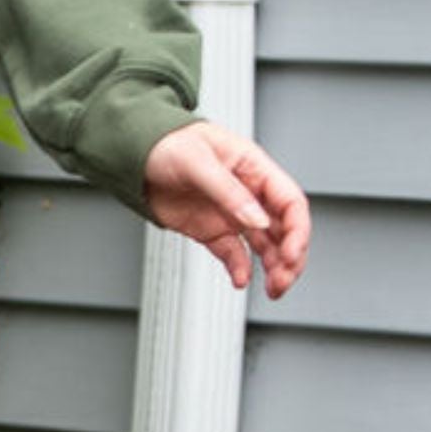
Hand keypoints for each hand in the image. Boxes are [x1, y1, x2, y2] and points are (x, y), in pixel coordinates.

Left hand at [140, 120, 310, 297]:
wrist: (133, 154)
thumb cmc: (166, 142)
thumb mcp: (197, 161)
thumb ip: (228, 191)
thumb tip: (257, 219)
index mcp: (254, 168)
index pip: (290, 201)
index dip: (297, 230)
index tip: (290, 254)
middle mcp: (249, 193)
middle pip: (284, 229)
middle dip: (290, 257)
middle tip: (282, 281)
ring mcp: (231, 213)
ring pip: (265, 245)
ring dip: (273, 268)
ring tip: (272, 289)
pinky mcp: (211, 230)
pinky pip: (234, 254)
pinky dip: (240, 269)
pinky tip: (240, 280)